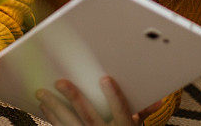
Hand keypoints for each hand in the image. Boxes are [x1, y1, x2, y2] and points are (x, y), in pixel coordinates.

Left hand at [36, 77, 162, 124]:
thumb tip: (159, 99)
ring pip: (69, 124)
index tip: (106, 78)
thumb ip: (143, 112)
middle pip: (88, 116)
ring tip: (42, 92)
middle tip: (60, 81)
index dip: (113, 95)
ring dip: (54, 108)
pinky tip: (44, 106)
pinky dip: (52, 118)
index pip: (120, 110)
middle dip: (74, 98)